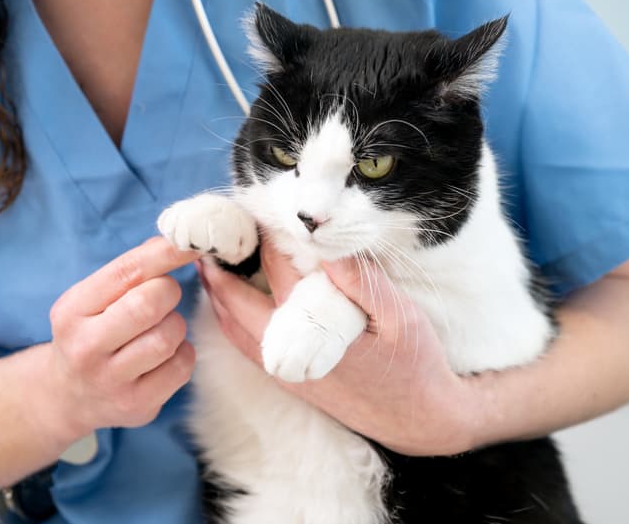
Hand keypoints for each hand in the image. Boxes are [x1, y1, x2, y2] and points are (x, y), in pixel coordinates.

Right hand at [44, 238, 198, 442]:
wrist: (67, 396)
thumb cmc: (92, 332)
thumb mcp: (92, 299)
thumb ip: (130, 272)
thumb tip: (177, 242)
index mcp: (72, 310)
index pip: (127, 272)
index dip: (166, 253)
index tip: (192, 242)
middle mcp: (85, 347)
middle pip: (149, 304)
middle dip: (168, 292)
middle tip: (164, 296)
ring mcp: (110, 381)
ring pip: (169, 336)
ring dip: (175, 326)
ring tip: (158, 329)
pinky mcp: (137, 405)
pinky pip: (182, 366)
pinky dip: (182, 354)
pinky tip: (163, 355)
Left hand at [197, 242, 476, 455]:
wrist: (418, 420)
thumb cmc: (414, 364)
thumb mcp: (401, 318)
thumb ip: (363, 283)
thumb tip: (327, 248)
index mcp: (314, 330)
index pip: (278, 270)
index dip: (264, 236)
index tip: (253, 208)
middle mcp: (288, 351)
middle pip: (236, 302)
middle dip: (220, 268)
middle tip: (210, 234)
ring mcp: (284, 369)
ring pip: (232, 328)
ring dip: (218, 295)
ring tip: (211, 263)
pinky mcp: (288, 379)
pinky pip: (245, 346)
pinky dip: (231, 319)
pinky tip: (233, 301)